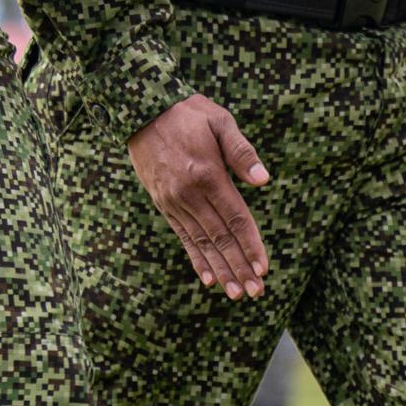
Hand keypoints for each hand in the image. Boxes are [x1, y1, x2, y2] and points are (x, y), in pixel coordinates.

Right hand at [131, 94, 271, 297]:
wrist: (141, 112)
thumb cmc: (188, 113)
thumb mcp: (220, 121)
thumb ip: (242, 152)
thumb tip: (264, 181)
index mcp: (208, 175)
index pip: (235, 219)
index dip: (251, 246)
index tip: (263, 269)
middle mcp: (190, 194)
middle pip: (220, 238)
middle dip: (239, 267)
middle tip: (255, 293)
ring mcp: (174, 202)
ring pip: (201, 243)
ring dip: (221, 270)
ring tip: (236, 293)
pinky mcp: (164, 204)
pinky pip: (182, 237)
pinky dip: (196, 259)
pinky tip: (209, 278)